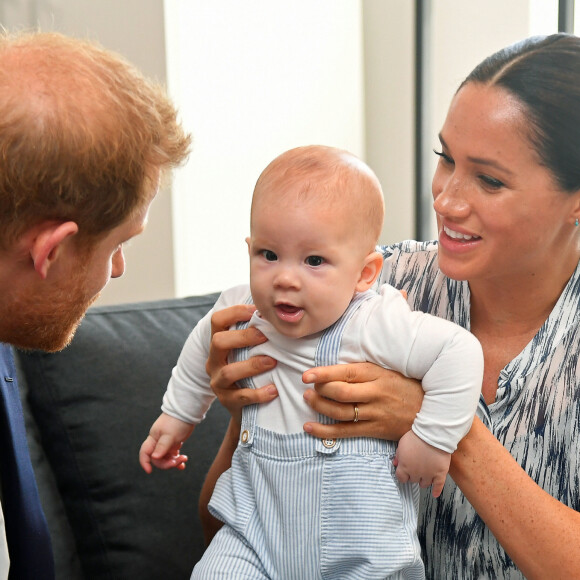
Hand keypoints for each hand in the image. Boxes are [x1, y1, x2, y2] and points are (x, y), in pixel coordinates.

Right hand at [139, 412, 192, 473]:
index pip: (145, 453)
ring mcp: (166, 443)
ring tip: (184, 459)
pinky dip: (177, 460)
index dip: (145, 462)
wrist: (187, 412)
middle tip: (178, 462)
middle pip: (157, 459)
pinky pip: (173, 455)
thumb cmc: (177, 422)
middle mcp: (158, 442)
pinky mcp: (174, 443)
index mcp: (154, 439)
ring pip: (166, 458)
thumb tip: (154, 457)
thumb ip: (162, 446)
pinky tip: (183, 464)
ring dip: (174, 462)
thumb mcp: (170, 435)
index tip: (150, 471)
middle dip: (167, 463)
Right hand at [206, 304, 277, 423]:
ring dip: (252, 365)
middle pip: (218, 342)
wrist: (246, 407)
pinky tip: (274, 390)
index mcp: (219, 344)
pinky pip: (241, 397)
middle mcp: (214, 361)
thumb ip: (256, 332)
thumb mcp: (248, 350)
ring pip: (228, 371)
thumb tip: (277, 309)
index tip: (256, 310)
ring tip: (273, 362)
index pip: (217, 320)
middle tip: (266, 336)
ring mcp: (218, 382)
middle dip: (243, 337)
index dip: (234, 312)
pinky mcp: (227, 401)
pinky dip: (258, 394)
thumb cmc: (252, 370)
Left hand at [301, 363, 422, 439]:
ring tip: (308, 400)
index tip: (307, 375)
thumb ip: (363, 371)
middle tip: (308, 388)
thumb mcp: (387, 371)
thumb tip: (334, 368)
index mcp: (377, 374)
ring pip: (340, 412)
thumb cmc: (405, 386)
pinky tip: (310, 427)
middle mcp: (375, 393)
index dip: (323, 374)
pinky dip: (325, 431)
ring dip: (319, 407)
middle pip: (340, 393)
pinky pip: (345, 432)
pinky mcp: (375, 430)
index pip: (345, 372)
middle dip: (319, 391)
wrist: (431, 411)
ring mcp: (375, 413)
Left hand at [394, 430, 449, 496]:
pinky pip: (438, 486)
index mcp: (405, 466)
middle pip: (413, 480)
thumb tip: (396, 463)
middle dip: (414, 475)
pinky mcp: (440, 474)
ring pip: (424, 484)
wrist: (432, 435)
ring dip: (423, 481)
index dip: (403, 475)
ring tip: (425, 476)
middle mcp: (416, 473)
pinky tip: (435, 494)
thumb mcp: (402, 444)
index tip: (405, 473)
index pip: (401, 478)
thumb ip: (398, 455)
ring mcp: (428, 474)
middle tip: (416, 469)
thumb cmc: (416, 437)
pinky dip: (437, 491)